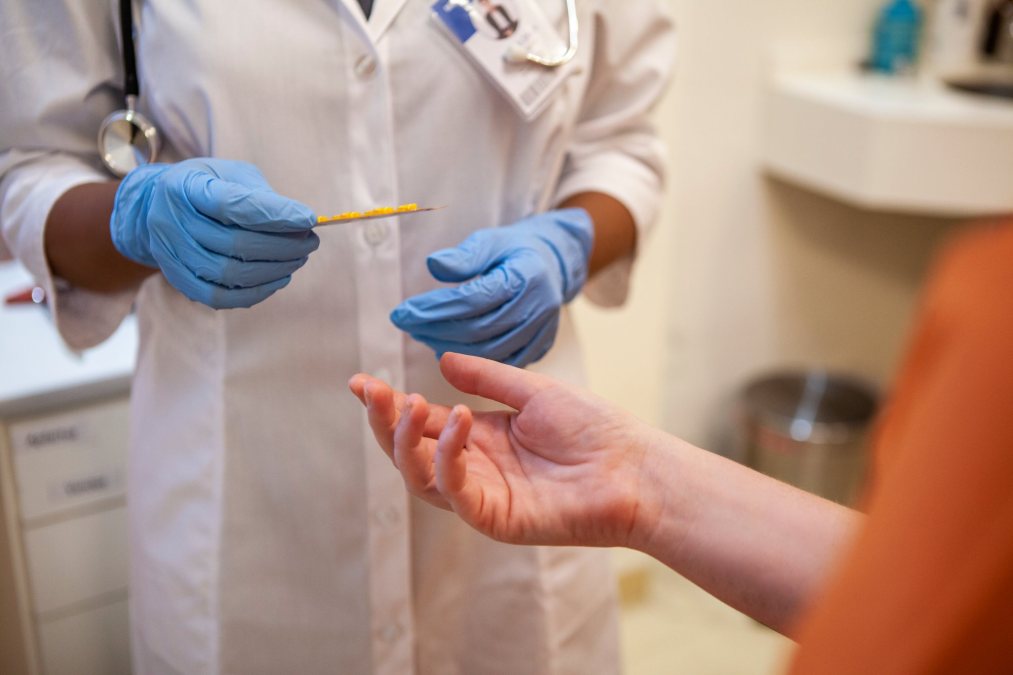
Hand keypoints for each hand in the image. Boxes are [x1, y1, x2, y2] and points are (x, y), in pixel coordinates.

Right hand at [110, 158, 318, 307]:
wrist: (159, 205)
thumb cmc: (208, 186)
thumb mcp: (231, 174)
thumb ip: (261, 194)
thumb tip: (300, 221)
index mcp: (185, 186)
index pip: (233, 204)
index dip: (275, 214)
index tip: (309, 219)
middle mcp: (171, 221)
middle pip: (234, 243)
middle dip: (282, 246)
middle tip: (310, 241)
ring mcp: (171, 254)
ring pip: (230, 274)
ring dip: (274, 270)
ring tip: (299, 258)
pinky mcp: (178, 280)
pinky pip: (220, 297)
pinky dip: (256, 292)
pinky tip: (279, 279)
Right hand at [348, 353, 660, 547]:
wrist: (635, 466)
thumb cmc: (593, 429)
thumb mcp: (533, 392)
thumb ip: (487, 379)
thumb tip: (442, 360)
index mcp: (478, 439)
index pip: (420, 423)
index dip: (388, 404)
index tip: (360, 381)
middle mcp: (473, 469)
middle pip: (408, 453)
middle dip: (385, 423)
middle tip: (371, 391)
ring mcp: (482, 497)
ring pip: (420, 477)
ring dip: (408, 440)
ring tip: (412, 402)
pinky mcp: (496, 519)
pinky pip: (457, 494)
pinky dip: (448, 459)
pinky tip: (457, 421)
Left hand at [390, 209, 593, 366]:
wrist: (551, 266)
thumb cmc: (515, 251)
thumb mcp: (491, 240)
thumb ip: (465, 256)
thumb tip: (434, 265)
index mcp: (526, 277)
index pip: (472, 299)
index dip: (434, 309)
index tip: (402, 313)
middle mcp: (536, 308)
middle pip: (478, 329)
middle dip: (435, 329)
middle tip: (407, 325)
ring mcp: (540, 332)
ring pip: (488, 351)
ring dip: (450, 348)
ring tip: (423, 336)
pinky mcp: (538, 348)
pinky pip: (500, 363)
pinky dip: (472, 362)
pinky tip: (448, 351)